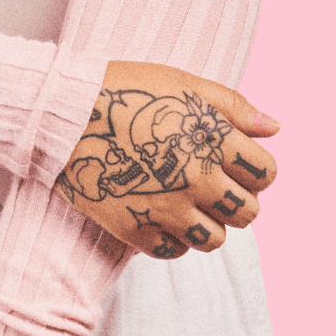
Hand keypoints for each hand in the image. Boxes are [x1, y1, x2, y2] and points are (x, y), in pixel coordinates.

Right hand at [56, 60, 279, 259]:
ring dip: (207, 224)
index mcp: (213, 140)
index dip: (254, 170)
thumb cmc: (123, 91)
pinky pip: (173, 251)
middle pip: (247, 213)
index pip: (265, 174)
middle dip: (235, 200)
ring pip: (214, 240)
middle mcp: (197, 179)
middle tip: (210, 187)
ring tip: (186, 205)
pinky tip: (158, 215)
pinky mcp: (136, 229)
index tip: (234, 165)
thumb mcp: (182, 84)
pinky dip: (171, 239)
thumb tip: (274, 128)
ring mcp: (167, 208)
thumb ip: (233, 106)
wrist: (61, 114)